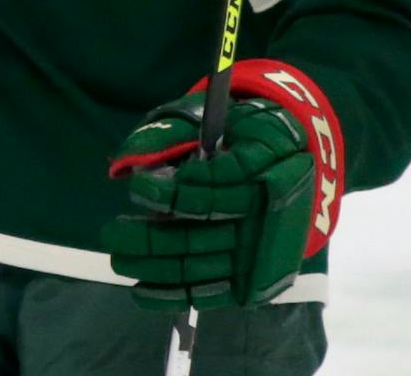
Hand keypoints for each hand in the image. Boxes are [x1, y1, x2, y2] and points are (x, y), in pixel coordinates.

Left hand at [103, 62, 343, 309]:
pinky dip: (177, 294)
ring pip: (203, 263)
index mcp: (265, 166)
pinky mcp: (256, 277)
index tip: (138, 188)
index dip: (173, 192)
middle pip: (203, 230)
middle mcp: (268, 214)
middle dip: (152, 235)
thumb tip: (124, 162)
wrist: (298, 163)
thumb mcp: (216, 116)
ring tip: (119, 261)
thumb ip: (170, 133)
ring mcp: (262, 250)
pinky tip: (142, 291)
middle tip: (111, 232)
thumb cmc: (245, 134)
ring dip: (156, 265)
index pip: (215, 185)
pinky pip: (214, 291)